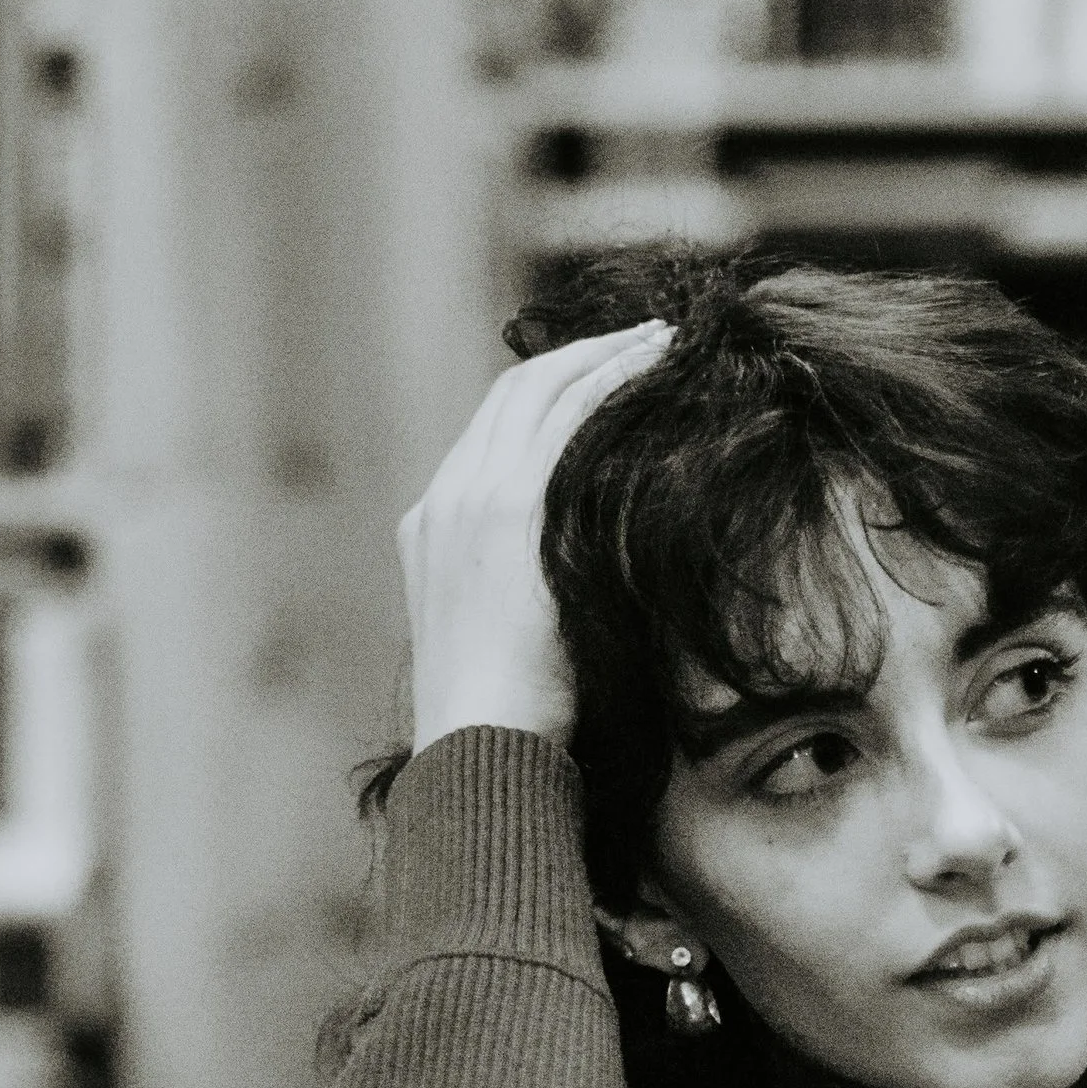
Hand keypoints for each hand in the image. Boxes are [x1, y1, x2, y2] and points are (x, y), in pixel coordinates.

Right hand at [397, 321, 668, 753]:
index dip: (545, 396)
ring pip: (537, 392)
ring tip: (656, 342)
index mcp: (431, 529)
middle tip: (637, 342)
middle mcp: (443, 502)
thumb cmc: (507, 722)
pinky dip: (607, 377)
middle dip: (574, 358)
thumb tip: (581, 589)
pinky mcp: (507, 509)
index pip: (490, 436)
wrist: (477, 745)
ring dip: (600, 356)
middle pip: (510, 398)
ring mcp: (469, 500)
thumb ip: (527, 596)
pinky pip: (565, 415)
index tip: (595, 382)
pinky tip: (650, 365)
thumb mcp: (505, 644)